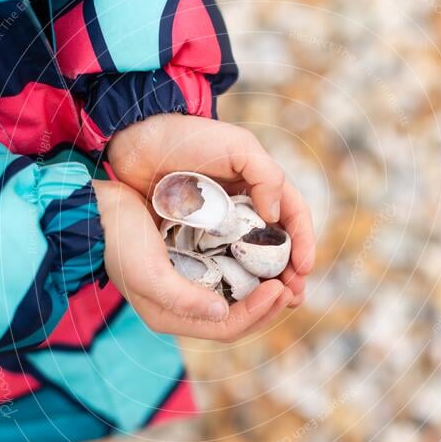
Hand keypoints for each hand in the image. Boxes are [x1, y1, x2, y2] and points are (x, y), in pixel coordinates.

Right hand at [93, 179, 292, 340]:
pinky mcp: (193, 260)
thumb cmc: (120, 240)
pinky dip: (251, 268)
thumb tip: (223, 313)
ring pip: (238, 296)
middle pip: (238, 317)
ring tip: (288, 273)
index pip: (227, 328)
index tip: (280, 287)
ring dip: (265, 287)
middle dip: (269, 304)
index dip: (258, 313)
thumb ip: (183, 299)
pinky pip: (231, 271)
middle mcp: (184, 306)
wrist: (99, 210)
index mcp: (171, 317)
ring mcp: (189, 283)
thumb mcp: (148, 273)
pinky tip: (265, 253)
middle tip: (294, 283)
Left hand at [106, 114, 315, 304]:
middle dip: (288, 274)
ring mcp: (218, 228)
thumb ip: (266, 175)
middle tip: (293, 295)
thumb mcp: (237, 146)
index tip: (303, 269)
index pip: (293, 217)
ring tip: (273, 302)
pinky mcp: (193, 241)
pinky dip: (231, 283)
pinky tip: (235, 298)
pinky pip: (218, 266)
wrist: (136, 143)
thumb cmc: (188, 138)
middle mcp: (243, 211)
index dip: (304, 243)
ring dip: (263, 285)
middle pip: (276, 248)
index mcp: (260, 187)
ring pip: (249, 262)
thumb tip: (276, 217)